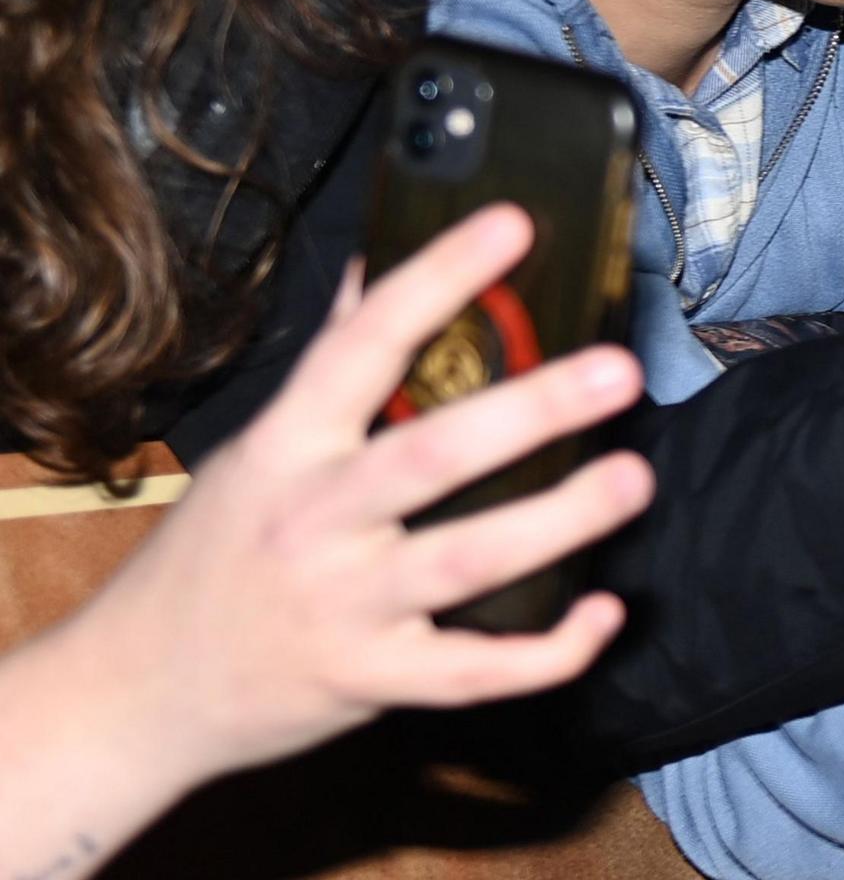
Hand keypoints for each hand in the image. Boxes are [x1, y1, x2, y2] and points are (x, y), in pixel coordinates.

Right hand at [65, 204, 650, 782]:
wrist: (134, 694)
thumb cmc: (210, 557)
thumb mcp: (256, 451)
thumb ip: (330, 362)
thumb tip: (378, 256)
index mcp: (287, 447)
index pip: (362, 343)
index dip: (438, 279)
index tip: (514, 224)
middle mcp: (315, 519)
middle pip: (430, 455)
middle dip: (531, 411)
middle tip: (618, 370)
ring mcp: (344, 605)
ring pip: (467, 560)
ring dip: (561, 520)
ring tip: (634, 479)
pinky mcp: (372, 680)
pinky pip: (474, 672)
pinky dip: (548, 651)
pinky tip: (604, 615)